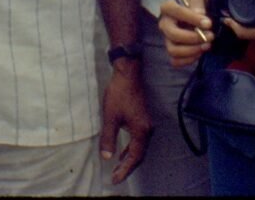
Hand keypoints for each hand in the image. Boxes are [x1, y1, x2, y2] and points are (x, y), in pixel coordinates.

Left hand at [99, 62, 152, 183]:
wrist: (128, 74)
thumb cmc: (119, 94)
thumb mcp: (110, 117)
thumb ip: (108, 138)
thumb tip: (107, 157)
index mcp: (141, 131)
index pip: (134, 157)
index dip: (125, 170)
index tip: (115, 180)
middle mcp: (147, 129)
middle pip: (139, 154)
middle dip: (127, 167)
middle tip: (116, 177)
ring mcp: (146, 124)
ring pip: (140, 147)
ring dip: (129, 158)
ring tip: (118, 168)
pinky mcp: (143, 119)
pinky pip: (139, 140)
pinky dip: (131, 148)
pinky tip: (123, 151)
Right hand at [158, 0, 212, 67]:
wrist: (194, 12)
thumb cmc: (194, 3)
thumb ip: (197, 2)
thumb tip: (199, 14)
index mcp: (167, 7)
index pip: (176, 12)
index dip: (192, 19)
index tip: (208, 23)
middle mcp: (164, 24)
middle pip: (173, 35)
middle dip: (194, 38)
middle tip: (210, 36)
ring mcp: (167, 38)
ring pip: (173, 50)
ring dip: (192, 50)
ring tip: (207, 45)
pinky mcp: (172, 50)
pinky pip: (176, 61)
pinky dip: (189, 60)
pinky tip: (200, 52)